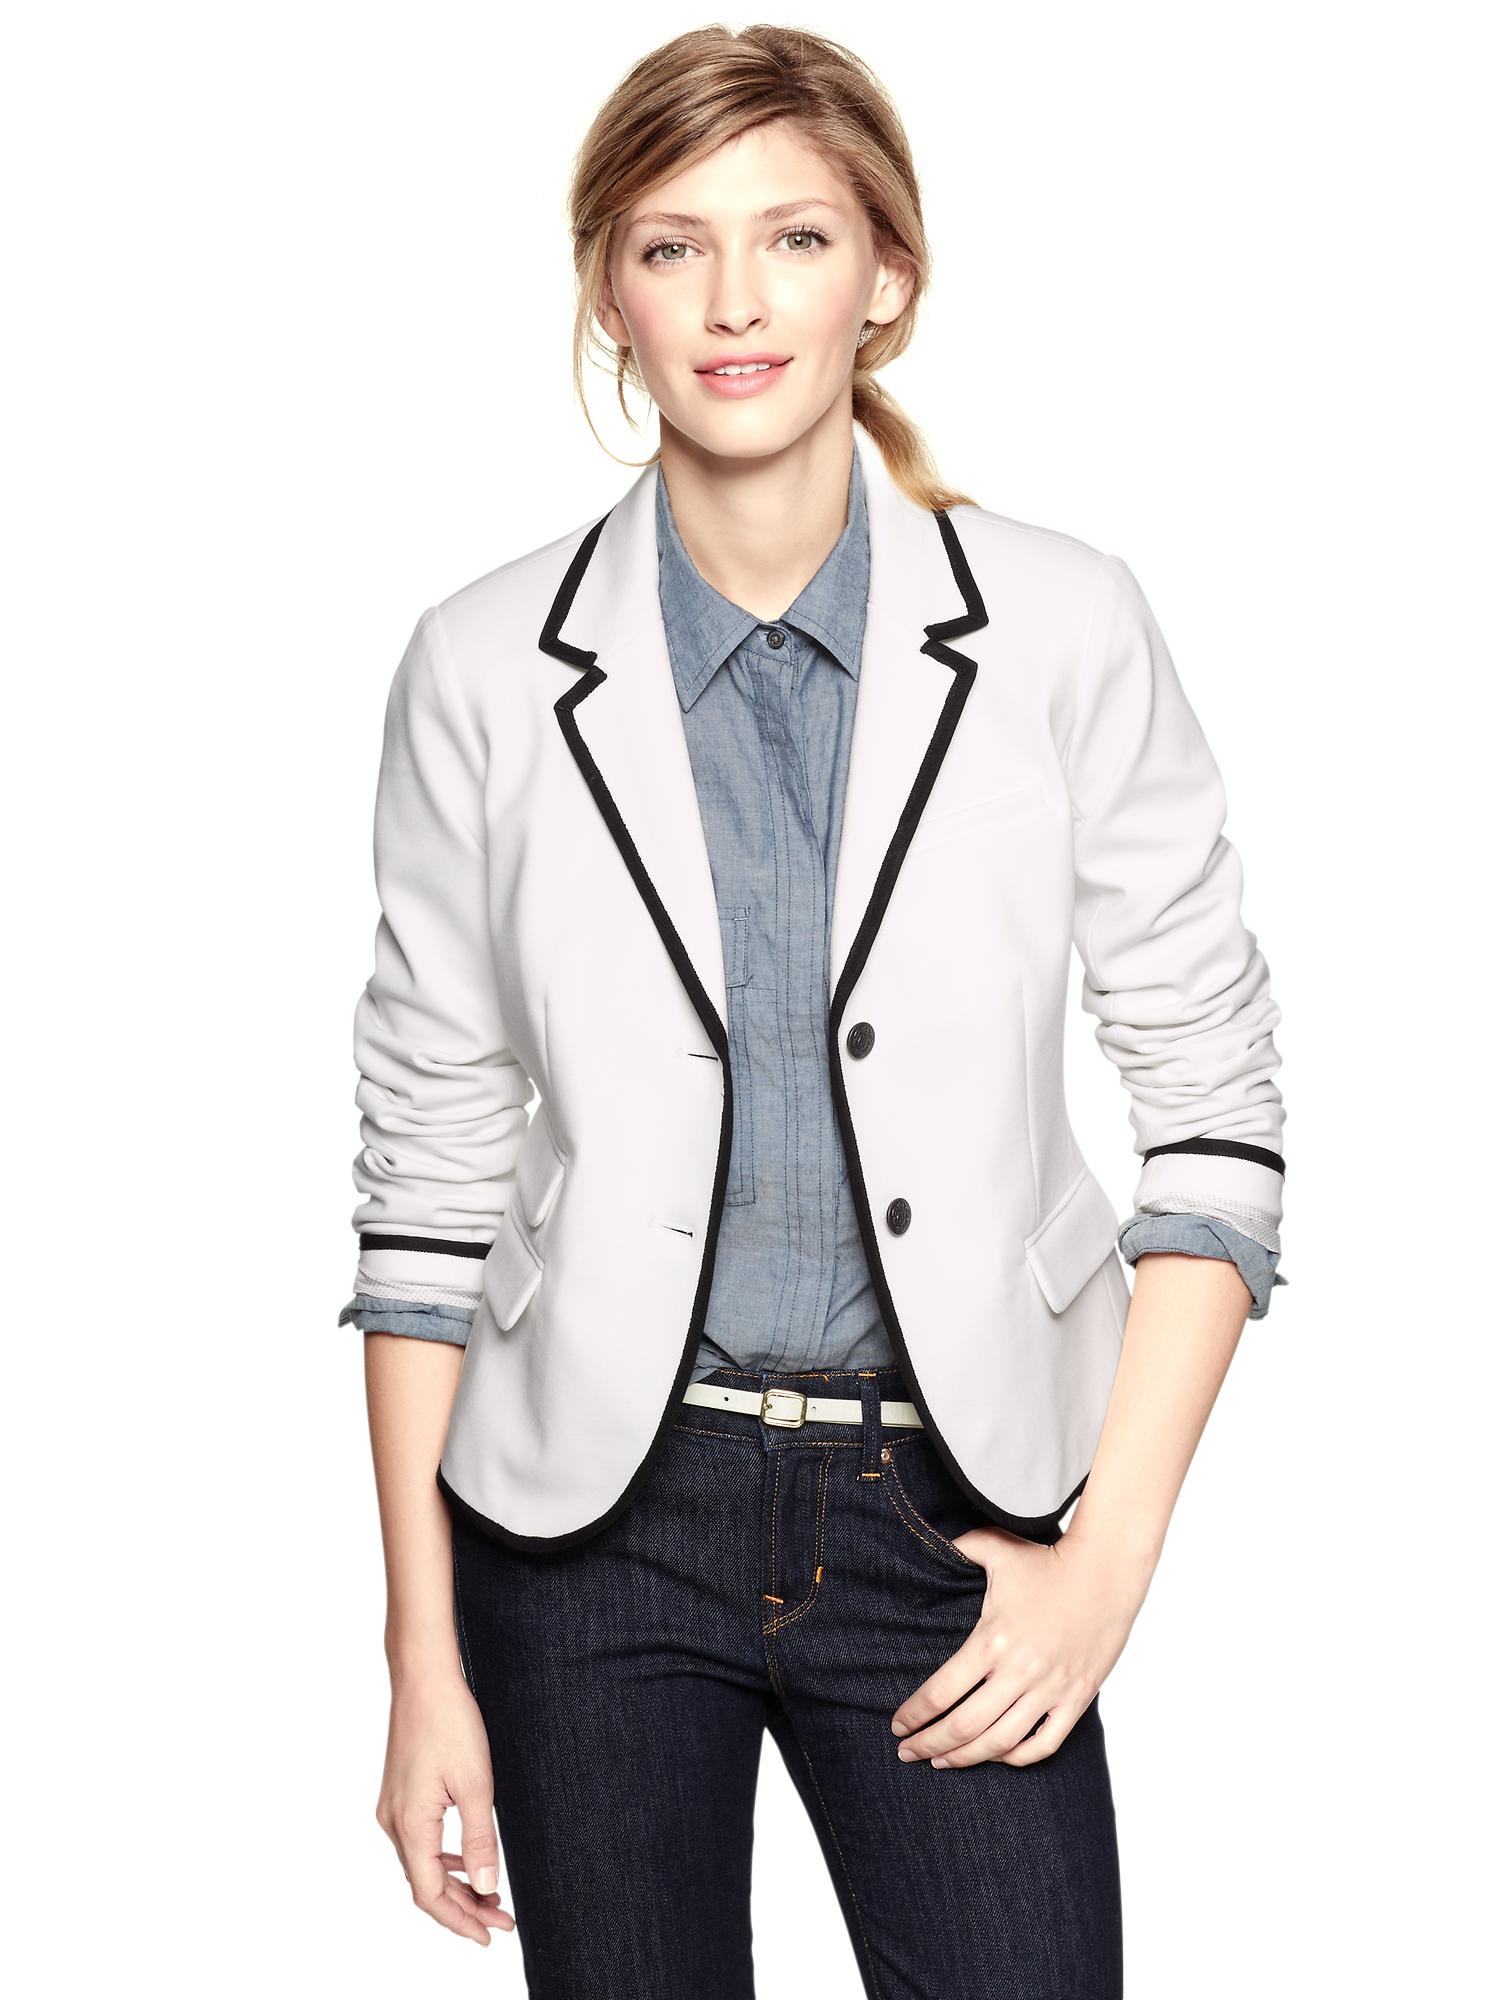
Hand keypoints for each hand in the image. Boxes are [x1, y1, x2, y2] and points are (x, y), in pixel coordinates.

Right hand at [374, 1666, 517, 1944]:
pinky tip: (469, 1859)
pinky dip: (445, 1858)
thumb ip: (481, 1839)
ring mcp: (394, 1808)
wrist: (424, 1677)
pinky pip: (420, 1841)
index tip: (489, 1935)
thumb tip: (487, 1887)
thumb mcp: (476, 1784)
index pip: (430, 1894)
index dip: (460, 1920)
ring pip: (422, 1864)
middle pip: (425, 1884)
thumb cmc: (449, 1722)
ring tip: (491, 1897)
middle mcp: (394, 1822)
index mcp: (410, 1825)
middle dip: (463, 1907)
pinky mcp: (400, 1794)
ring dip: (456, 1884)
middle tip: (500, 1921)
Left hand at [889, 1525, 1153, 1767]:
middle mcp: (1019, 1671)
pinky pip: (1045, 1743)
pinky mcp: (1077, 1698)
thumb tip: (928, 1543)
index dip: (915, 1714)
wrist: (1105, 1572)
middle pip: (965, 1726)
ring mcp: (1050, 1689)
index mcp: (992, 1640)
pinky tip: (998, 1756)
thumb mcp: (995, 1547)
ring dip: (966, 1758)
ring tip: (942, 1761)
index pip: (942, 1692)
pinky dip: (1018, 1757)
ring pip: (1001, 1742)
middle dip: (930, 1744)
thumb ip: (957, 1549)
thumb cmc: (1047, 1560)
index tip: (898, 1725)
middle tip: (907, 1752)